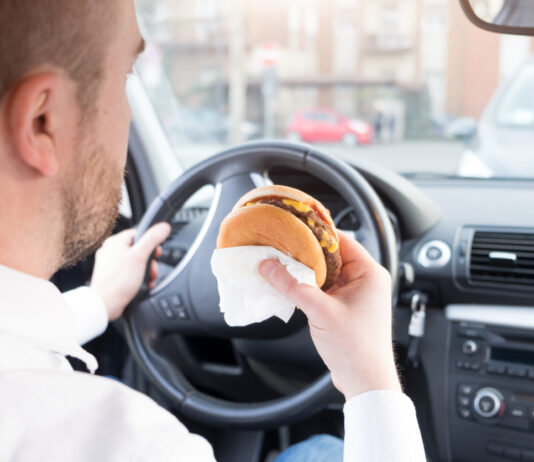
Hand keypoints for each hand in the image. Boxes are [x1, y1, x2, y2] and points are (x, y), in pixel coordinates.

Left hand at [90, 223, 170, 320]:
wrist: (105, 304)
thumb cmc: (118, 282)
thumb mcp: (140, 257)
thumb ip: (152, 240)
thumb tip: (163, 227)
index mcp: (115, 242)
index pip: (139, 234)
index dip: (151, 243)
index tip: (156, 252)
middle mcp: (111, 251)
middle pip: (139, 249)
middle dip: (150, 261)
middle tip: (152, 270)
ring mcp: (111, 264)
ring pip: (136, 262)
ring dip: (146, 271)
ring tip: (148, 279)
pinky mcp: (113, 276)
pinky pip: (130, 272)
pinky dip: (139, 278)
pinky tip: (143, 285)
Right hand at [259, 232, 400, 399]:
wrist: (365, 381)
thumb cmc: (355, 348)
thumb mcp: (320, 311)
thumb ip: (292, 286)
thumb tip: (268, 266)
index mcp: (368, 273)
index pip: (341, 240)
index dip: (316, 232)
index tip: (293, 226)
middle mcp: (364, 280)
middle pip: (330, 255)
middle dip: (305, 252)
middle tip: (281, 245)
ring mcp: (354, 294)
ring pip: (325, 272)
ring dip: (304, 270)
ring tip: (281, 263)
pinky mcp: (344, 307)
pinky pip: (323, 288)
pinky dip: (307, 285)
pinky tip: (289, 285)